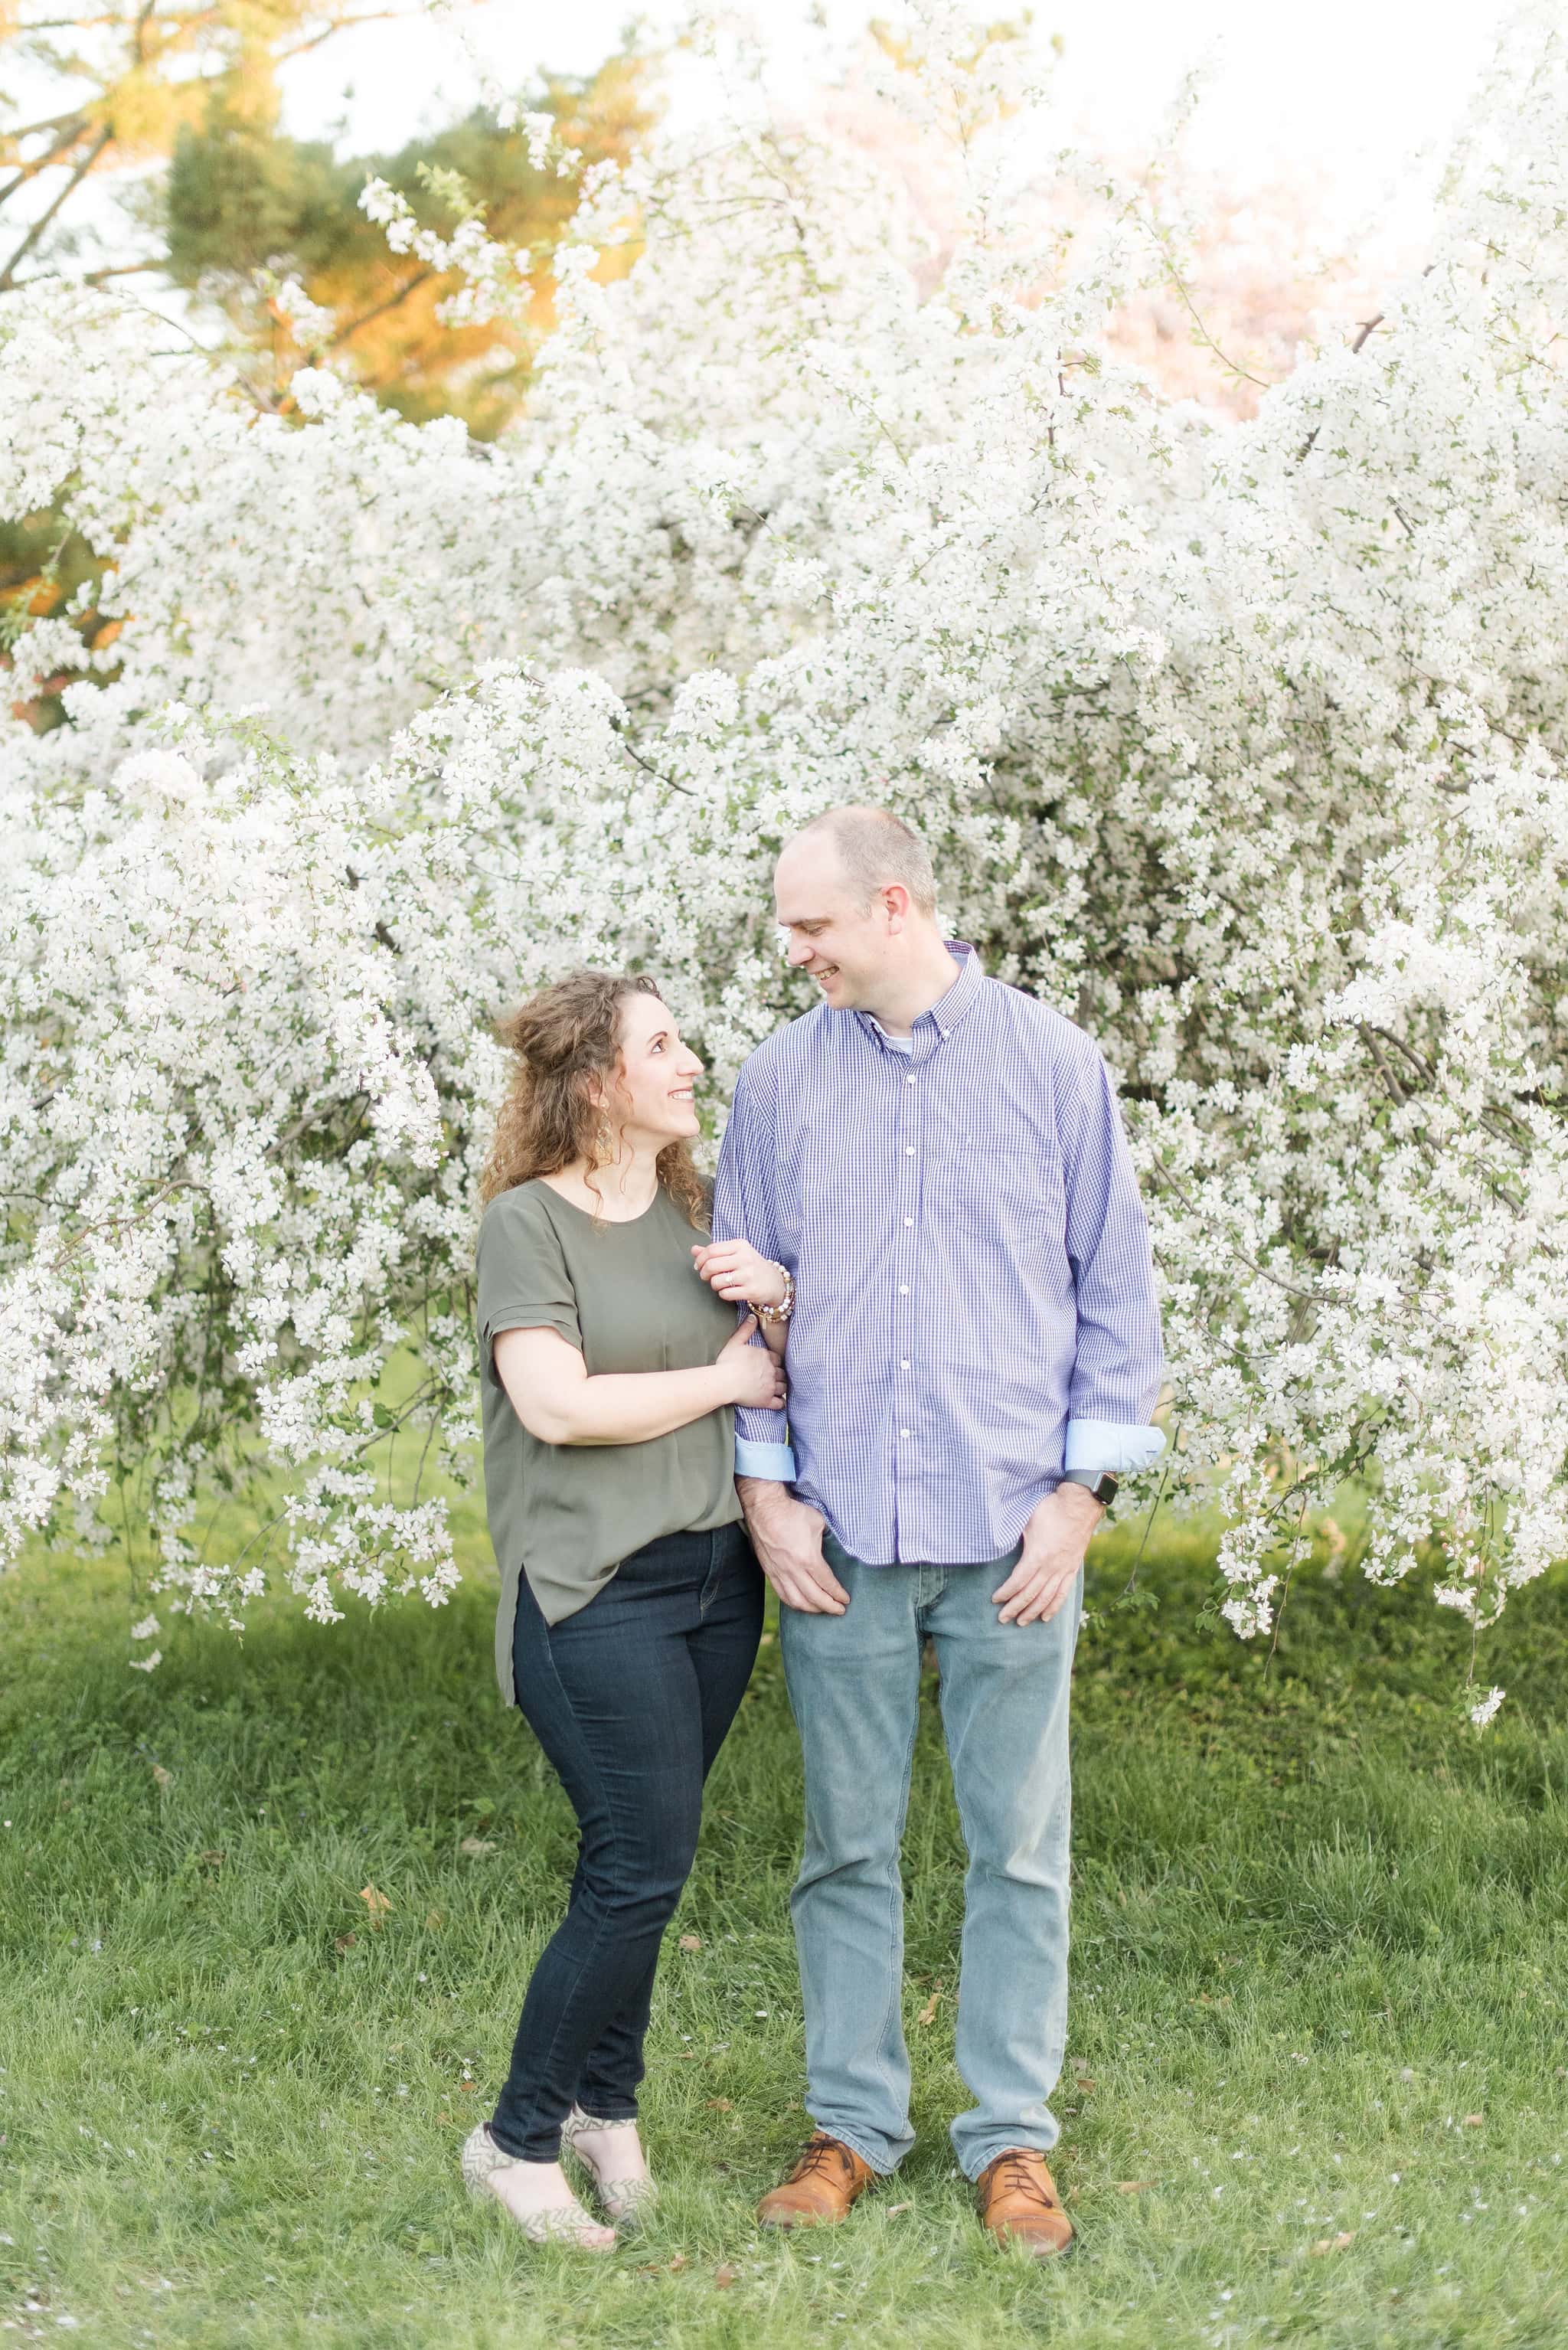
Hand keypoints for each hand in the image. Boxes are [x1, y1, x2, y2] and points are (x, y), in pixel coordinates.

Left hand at [692, 1238, 788, 1310]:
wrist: (775, 1283)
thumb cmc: (752, 1267)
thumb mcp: (736, 1254)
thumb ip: (715, 1251)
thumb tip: (694, 1249)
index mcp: (740, 1245)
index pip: (711, 1250)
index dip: (700, 1259)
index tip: (698, 1266)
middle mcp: (745, 1258)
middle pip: (711, 1265)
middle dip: (703, 1273)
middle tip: (706, 1277)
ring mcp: (749, 1275)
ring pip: (716, 1281)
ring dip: (713, 1285)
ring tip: (719, 1284)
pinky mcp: (751, 1291)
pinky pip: (725, 1294)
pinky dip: (722, 1294)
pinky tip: (728, 1291)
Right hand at [717, 1315, 787, 1411]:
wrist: (724, 1381)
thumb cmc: (728, 1362)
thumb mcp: (735, 1342)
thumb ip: (746, 1329)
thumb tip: (753, 1317)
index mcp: (766, 1356)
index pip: (777, 1358)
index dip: (774, 1361)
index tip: (770, 1364)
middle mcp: (772, 1371)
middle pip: (782, 1372)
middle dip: (779, 1374)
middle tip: (774, 1377)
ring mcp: (770, 1386)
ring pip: (783, 1387)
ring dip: (781, 1387)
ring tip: (777, 1388)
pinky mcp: (766, 1400)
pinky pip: (779, 1403)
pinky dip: (780, 1402)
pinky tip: (778, 1401)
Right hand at [736, 1477, 848, 1614]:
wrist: (765, 1508)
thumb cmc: (793, 1512)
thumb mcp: (819, 1523)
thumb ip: (827, 1540)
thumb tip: (833, 1547)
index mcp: (808, 1558)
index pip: (827, 1583)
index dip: (838, 1594)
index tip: (846, 1600)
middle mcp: (793, 1570)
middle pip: (814, 1598)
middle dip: (829, 1607)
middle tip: (839, 1610)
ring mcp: (779, 1572)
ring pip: (796, 1601)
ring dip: (811, 1609)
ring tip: (822, 1609)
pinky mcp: (769, 1571)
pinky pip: (782, 1594)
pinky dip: (794, 1603)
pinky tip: (801, 1603)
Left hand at [991, 1482, 1102, 1626]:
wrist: (1080, 1505)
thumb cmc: (1050, 1508)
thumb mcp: (1027, 1518)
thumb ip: (1014, 1533)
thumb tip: (997, 1539)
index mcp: (1038, 1555)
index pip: (1019, 1581)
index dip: (1006, 1592)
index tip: (995, 1599)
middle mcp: (1051, 1566)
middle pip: (1030, 1594)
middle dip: (1015, 1608)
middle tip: (1002, 1619)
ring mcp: (1063, 1569)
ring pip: (1046, 1598)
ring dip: (1032, 1612)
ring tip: (1021, 1622)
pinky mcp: (1072, 1569)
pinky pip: (1063, 1593)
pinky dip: (1054, 1607)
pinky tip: (1046, 1617)